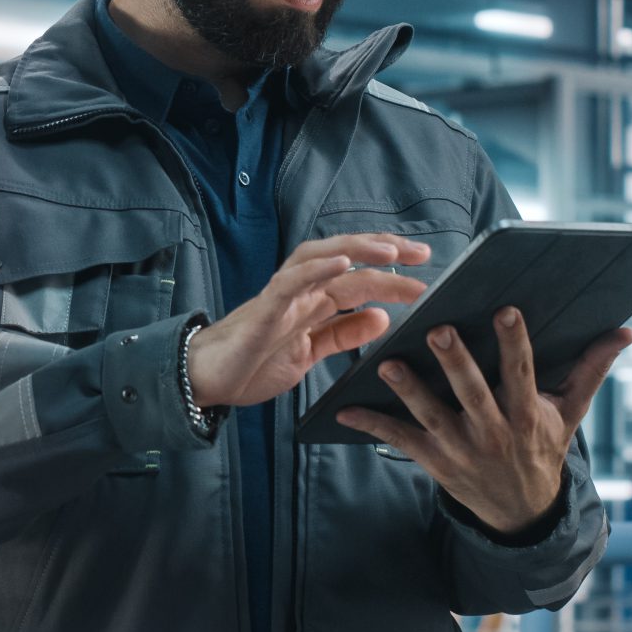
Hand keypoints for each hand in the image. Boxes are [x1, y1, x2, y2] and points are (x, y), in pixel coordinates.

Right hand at [185, 234, 433, 409]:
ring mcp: (281, 297)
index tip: (425, 268)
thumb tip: (382, 318)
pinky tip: (340, 262)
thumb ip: (343, 335)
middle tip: (423, 254)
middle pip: (345, 258)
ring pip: (320, 259)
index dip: (391, 270)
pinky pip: (290, 283)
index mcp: (312, 302)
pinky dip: (315, 269)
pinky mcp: (263, 310)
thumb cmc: (252, 364)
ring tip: (388, 251)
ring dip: (355, 250)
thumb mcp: (310, 353)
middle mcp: (300, 292)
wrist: (206, 381)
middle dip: (384, 252)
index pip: (357, 275)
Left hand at [337, 308, 631, 535]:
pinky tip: (344, 407)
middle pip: (473, 393)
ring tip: (388, 364)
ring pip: (432, 415)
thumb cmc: (544, 447)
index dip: (514, 343)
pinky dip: (371, 423)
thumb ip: (590, 369)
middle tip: (439, 329)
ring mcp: (461, 449)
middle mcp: (493, 433)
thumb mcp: (570, 413)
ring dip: (409, 390)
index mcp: (527, 416)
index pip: (522, 373)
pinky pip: (399, 440)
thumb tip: (625, 331)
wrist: (522, 512)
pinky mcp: (434, 461)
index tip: (506, 309)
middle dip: (457, 362)